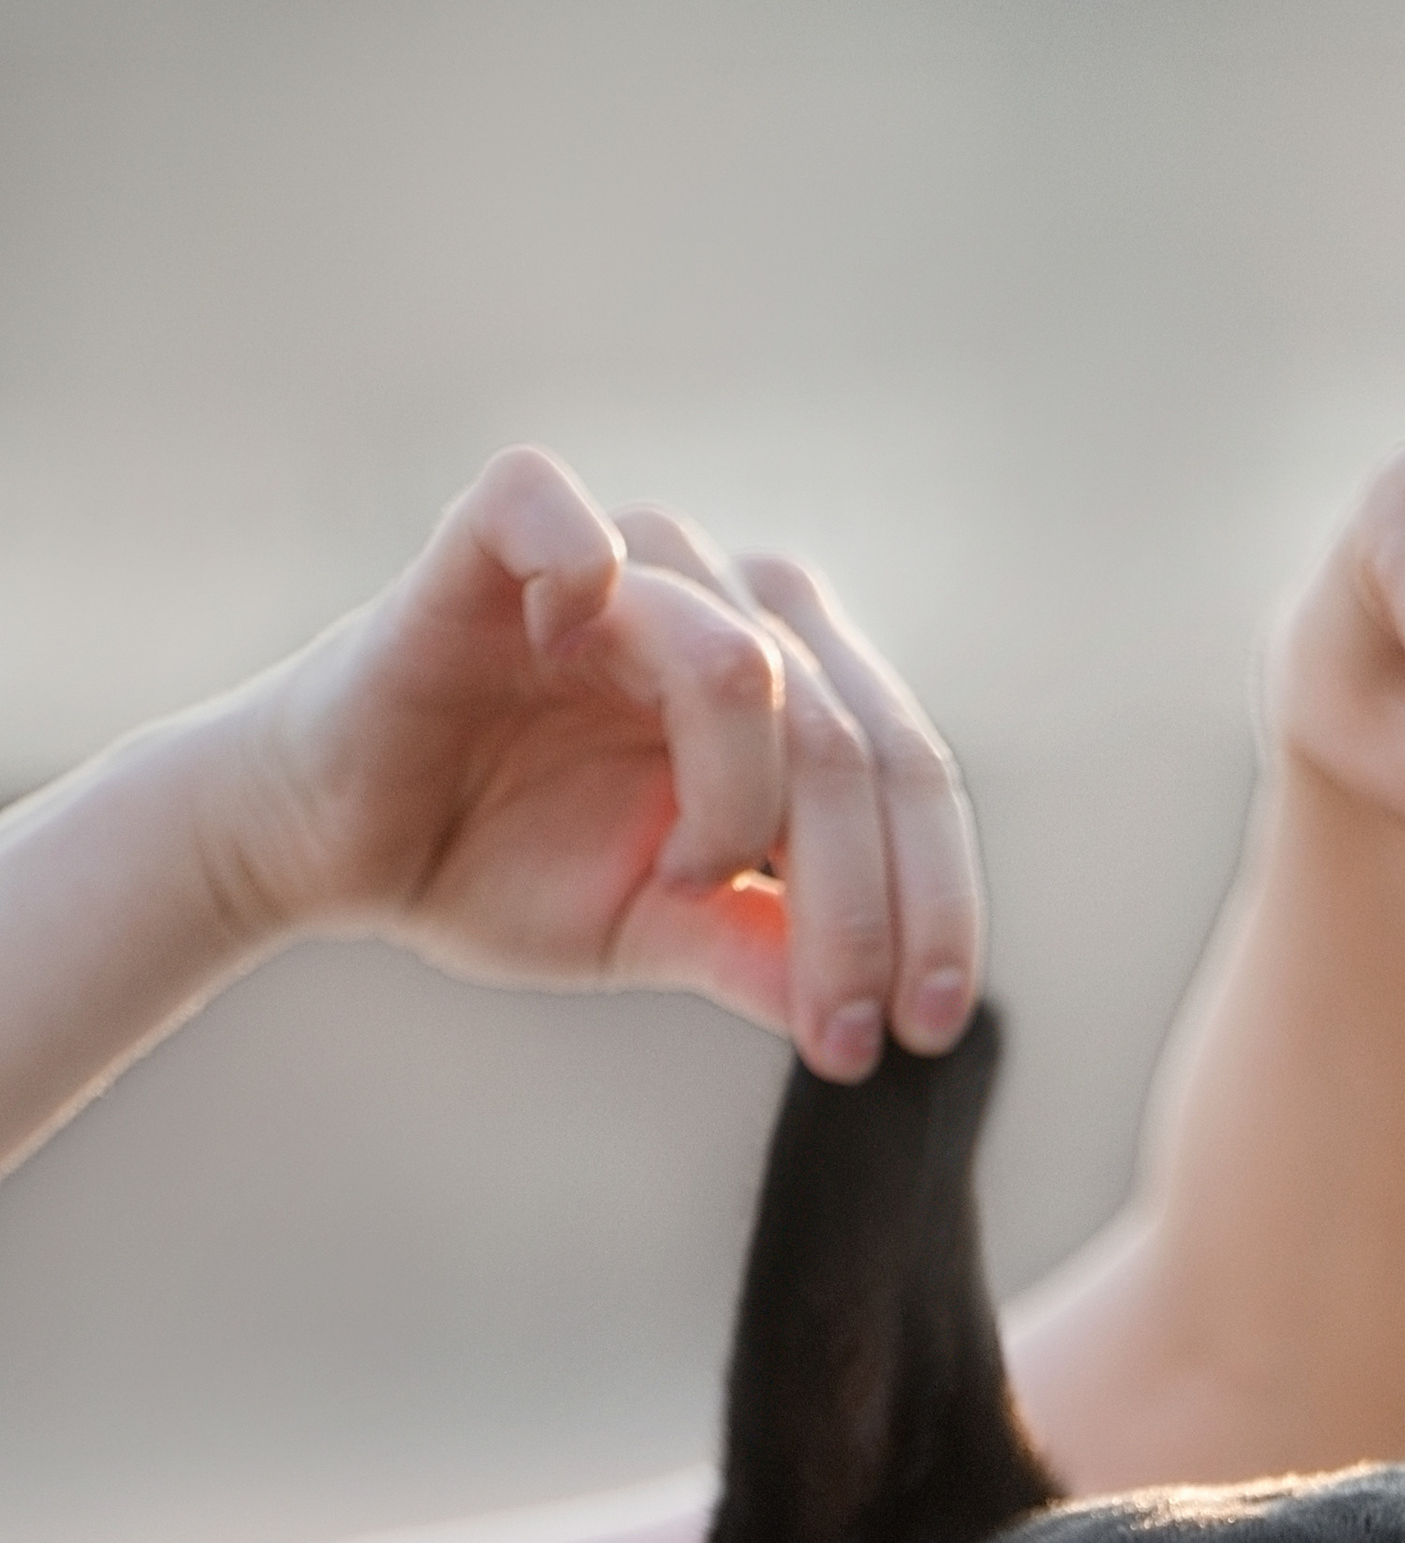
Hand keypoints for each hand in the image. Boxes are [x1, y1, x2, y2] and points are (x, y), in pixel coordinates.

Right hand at [220, 452, 981, 1077]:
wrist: (336, 846)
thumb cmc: (501, 863)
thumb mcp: (656, 930)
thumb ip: (763, 951)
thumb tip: (875, 1021)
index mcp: (787, 685)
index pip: (904, 774)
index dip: (931, 906)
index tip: (921, 1032)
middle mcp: (721, 604)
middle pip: (851, 738)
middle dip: (859, 904)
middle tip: (837, 1027)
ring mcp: (614, 567)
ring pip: (746, 667)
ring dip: (736, 803)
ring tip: (680, 877)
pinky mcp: (488, 544)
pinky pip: (550, 510)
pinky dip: (578, 563)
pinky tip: (575, 637)